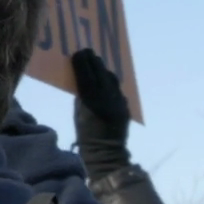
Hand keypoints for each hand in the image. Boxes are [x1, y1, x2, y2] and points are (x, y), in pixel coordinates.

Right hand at [72, 49, 130, 177]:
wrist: (106, 152)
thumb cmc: (85, 135)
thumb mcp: (78, 113)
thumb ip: (81, 96)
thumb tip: (81, 80)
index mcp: (92, 102)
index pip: (86, 77)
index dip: (82, 63)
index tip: (77, 52)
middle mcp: (108, 99)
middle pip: (100, 74)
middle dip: (93, 62)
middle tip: (86, 51)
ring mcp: (119, 102)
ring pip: (111, 79)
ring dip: (102, 69)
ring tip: (96, 61)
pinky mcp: (125, 106)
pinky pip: (117, 88)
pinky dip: (109, 81)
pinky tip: (104, 79)